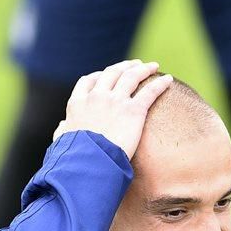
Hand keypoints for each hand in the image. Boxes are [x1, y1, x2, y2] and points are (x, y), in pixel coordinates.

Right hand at [53, 60, 172, 159]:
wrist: (90, 164)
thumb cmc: (75, 158)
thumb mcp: (63, 141)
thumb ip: (63, 130)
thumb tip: (62, 125)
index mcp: (78, 103)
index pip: (88, 81)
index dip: (99, 75)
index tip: (108, 75)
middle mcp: (97, 96)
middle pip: (112, 73)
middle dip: (124, 67)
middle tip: (135, 65)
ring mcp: (116, 101)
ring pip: (131, 76)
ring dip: (143, 69)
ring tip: (152, 66)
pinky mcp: (134, 111)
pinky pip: (150, 92)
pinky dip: (160, 83)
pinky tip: (168, 79)